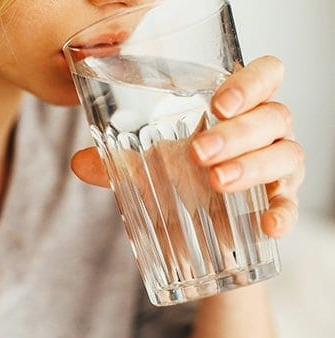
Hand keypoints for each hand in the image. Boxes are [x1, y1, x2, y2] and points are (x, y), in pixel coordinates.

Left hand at [71, 55, 303, 238]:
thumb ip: (116, 164)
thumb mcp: (149, 169)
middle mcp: (264, 132)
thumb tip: (79, 162)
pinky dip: (284, 212)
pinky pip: (291, 204)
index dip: (250, 82)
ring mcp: (277, 167)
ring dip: (253, 166)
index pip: (264, 76)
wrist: (198, 229)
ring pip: (286, 154)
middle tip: (199, 152)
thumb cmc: (180, 183)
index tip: (218, 103)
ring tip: (216, 182)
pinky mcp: (279, 202)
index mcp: (236, 110)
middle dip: (237, 132)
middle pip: (273, 115)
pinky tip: (267, 225)